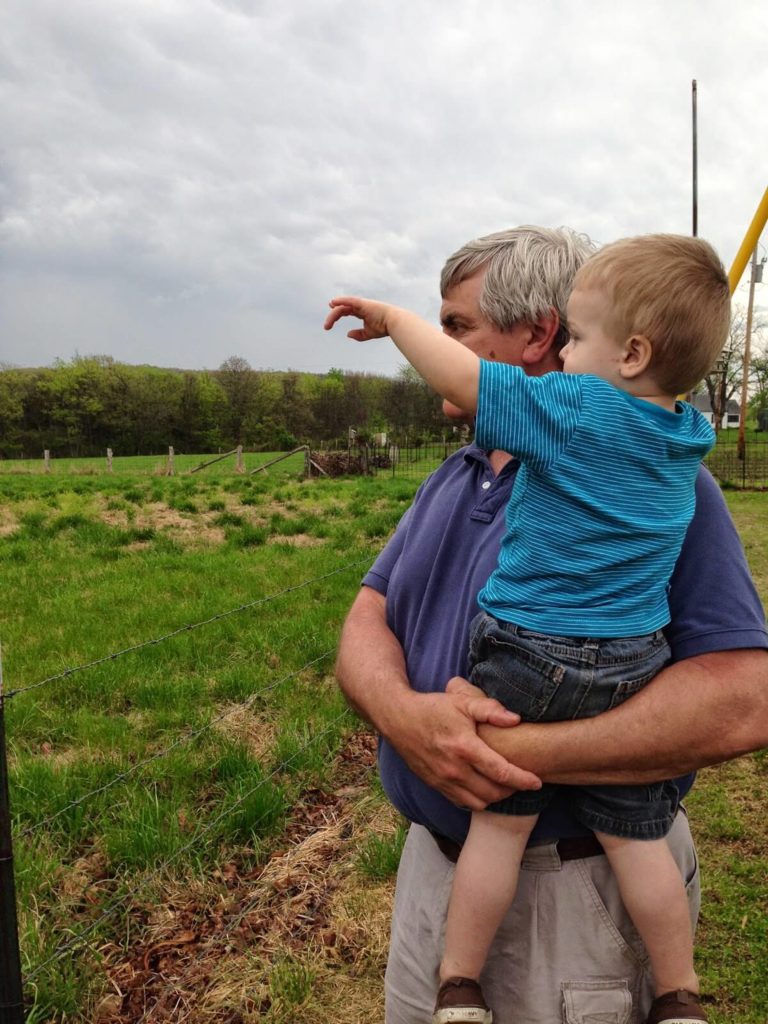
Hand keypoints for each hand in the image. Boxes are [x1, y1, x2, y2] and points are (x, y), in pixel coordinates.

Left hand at [323, 296, 393, 340]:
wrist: (394, 323)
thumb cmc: (384, 327)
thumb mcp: (368, 333)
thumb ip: (359, 335)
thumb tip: (348, 334)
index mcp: (361, 311)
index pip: (346, 311)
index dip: (337, 314)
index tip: (329, 324)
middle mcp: (360, 306)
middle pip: (342, 308)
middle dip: (333, 317)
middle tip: (326, 327)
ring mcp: (361, 304)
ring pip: (343, 306)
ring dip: (334, 314)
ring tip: (327, 322)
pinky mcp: (363, 303)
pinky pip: (349, 301)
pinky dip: (341, 300)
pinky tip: (333, 303)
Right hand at [388, 678, 541, 810]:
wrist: (399, 719)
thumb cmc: (433, 708)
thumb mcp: (462, 702)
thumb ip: (490, 709)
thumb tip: (516, 719)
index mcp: (464, 747)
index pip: (501, 771)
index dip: (523, 779)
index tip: (537, 781)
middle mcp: (454, 769)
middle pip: (494, 792)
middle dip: (512, 789)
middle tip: (521, 779)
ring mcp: (443, 780)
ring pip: (480, 802)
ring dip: (495, 796)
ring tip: (503, 783)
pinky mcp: (436, 786)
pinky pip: (463, 803)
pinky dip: (478, 799)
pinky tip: (483, 786)